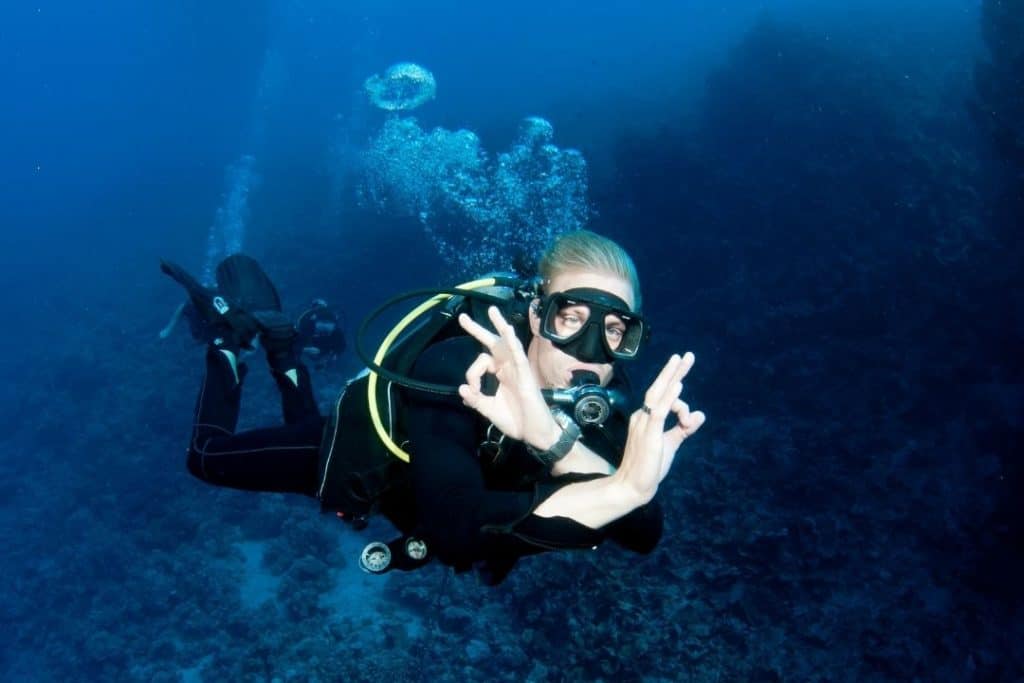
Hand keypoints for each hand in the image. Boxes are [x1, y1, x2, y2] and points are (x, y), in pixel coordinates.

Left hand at [457, 306, 557, 444]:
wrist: (535, 434)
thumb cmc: (517, 421)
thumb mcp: (489, 410)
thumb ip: (475, 400)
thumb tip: (461, 388)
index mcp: (501, 374)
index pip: (480, 362)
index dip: (471, 374)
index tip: (472, 391)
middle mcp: (509, 367)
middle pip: (493, 343)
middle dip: (477, 330)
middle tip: (462, 317)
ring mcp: (518, 369)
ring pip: (508, 342)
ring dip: (500, 325)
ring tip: (491, 310)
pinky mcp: (526, 375)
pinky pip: (518, 355)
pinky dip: (512, 342)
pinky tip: (507, 330)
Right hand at [615, 353, 705, 501]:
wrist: (633, 487)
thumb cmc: (649, 467)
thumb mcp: (670, 444)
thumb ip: (684, 428)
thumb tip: (700, 414)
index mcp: (646, 418)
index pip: (663, 399)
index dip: (679, 396)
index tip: (691, 410)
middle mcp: (643, 417)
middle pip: (658, 388)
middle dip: (672, 371)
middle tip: (685, 355)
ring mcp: (644, 424)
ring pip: (659, 395)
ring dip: (672, 377)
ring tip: (682, 360)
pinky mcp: (649, 434)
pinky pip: (659, 411)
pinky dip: (670, 398)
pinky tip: (678, 386)